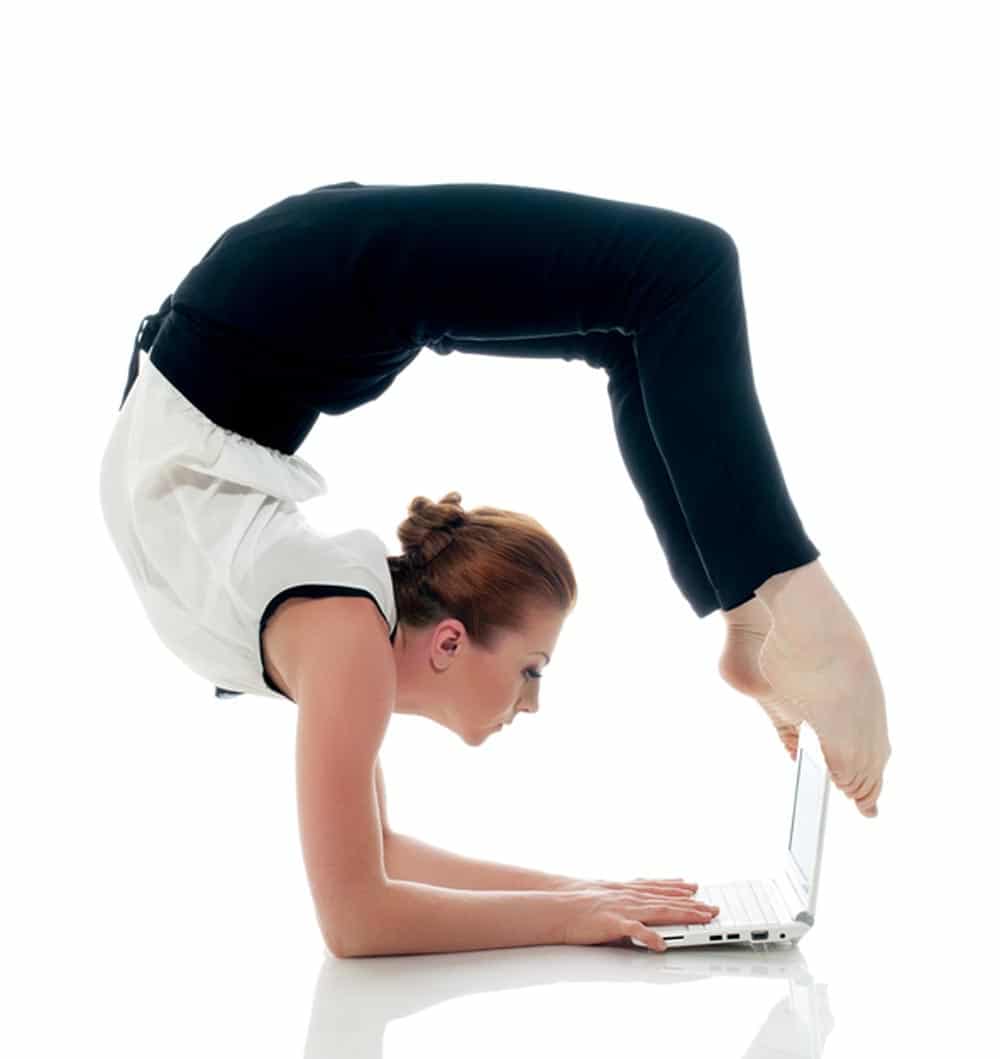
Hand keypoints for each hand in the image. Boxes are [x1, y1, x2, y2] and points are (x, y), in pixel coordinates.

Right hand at [560, 879, 720, 949]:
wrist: (555, 905)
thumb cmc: (577, 902)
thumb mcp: (604, 892)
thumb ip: (621, 896)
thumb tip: (636, 900)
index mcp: (626, 890)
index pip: (658, 888)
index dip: (679, 889)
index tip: (697, 889)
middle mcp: (628, 895)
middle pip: (666, 899)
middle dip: (691, 904)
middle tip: (712, 908)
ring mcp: (622, 908)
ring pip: (658, 911)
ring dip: (682, 914)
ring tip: (701, 919)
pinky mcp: (612, 923)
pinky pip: (634, 930)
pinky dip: (649, 937)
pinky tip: (662, 945)